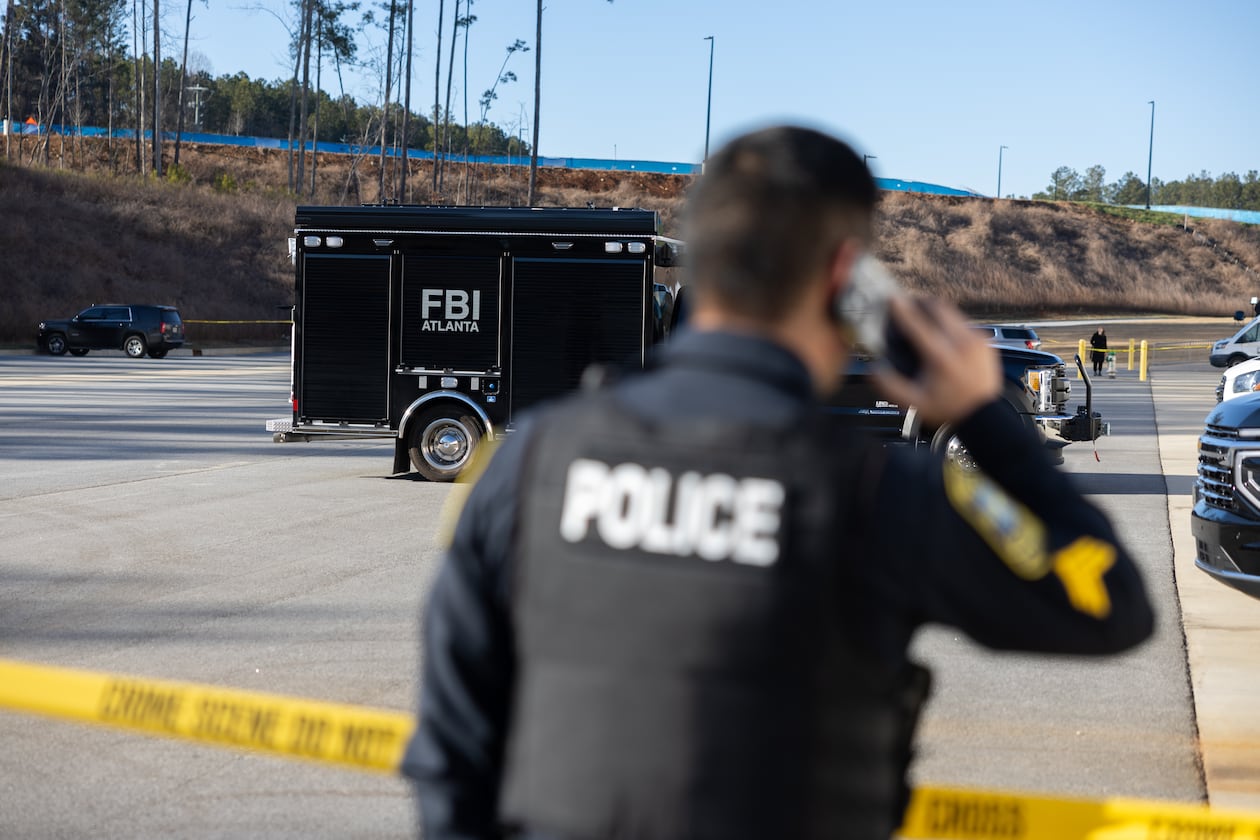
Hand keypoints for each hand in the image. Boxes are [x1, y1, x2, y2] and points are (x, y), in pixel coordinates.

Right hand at [872, 296, 1000, 427]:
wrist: (984, 416)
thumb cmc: (947, 409)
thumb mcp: (913, 403)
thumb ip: (889, 385)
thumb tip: (874, 368)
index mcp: (942, 357)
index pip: (918, 325)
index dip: (902, 310)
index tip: (892, 298)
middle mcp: (962, 343)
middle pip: (938, 308)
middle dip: (921, 302)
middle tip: (908, 303)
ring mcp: (977, 340)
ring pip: (952, 312)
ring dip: (935, 311)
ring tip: (923, 316)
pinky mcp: (986, 340)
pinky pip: (963, 323)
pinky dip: (950, 323)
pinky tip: (942, 334)